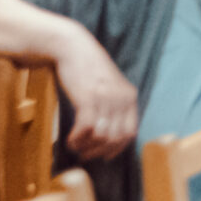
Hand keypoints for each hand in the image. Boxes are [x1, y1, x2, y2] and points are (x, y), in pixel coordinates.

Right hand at [56, 44, 139, 158]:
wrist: (72, 46)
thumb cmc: (87, 67)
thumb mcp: (110, 85)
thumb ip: (115, 104)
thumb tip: (109, 133)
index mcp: (130, 96)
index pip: (131, 133)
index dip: (117, 148)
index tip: (104, 154)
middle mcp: (122, 98)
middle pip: (116, 138)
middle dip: (100, 151)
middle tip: (86, 154)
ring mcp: (106, 99)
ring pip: (101, 137)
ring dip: (87, 147)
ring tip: (76, 146)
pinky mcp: (88, 98)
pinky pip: (86, 129)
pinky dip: (77, 140)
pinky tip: (70, 140)